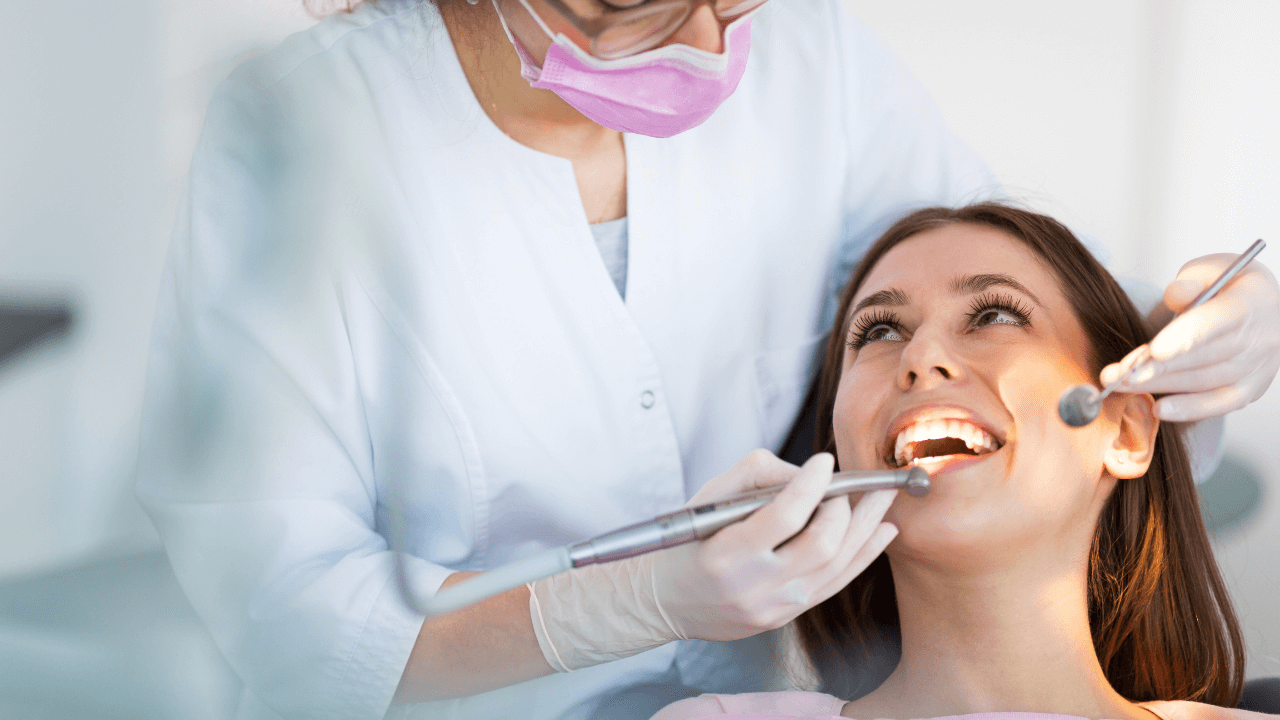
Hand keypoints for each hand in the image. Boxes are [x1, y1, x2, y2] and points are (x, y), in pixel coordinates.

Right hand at [649, 450, 897, 641]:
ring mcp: (774, 606)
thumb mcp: (709, 497)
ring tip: (884, 498)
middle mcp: (754, 586)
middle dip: (845, 508)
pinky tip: (882, 531)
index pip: (784, 516)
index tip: (824, 461)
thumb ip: (757, 475)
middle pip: (820, 544)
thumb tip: (808, 474)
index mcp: (726, 554)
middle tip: (849, 485)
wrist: (668, 600)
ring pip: (837, 564)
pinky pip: (836, 583)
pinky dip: (865, 554)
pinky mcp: (788, 616)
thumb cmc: (689, 540)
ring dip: (867, 527)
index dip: (811, 485)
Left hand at [1102, 253, 1279, 420]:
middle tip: (1120, 375)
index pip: (1216, 323)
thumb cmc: (1228, 285)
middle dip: (1159, 368)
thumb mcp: (1210, 270)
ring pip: (1206, 381)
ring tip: (1123, 385)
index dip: (1184, 337)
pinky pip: (1219, 404)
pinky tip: (1159, 409)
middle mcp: (1260, 338)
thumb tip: (1176, 295)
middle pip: (1205, 357)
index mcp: (1249, 303)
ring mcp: (1258, 367)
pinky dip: (1189, 409)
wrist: (1263, 308)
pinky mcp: (1251, 388)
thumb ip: (1189, 282)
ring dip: (1162, 386)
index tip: (1154, 351)